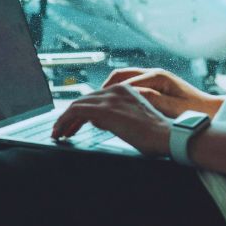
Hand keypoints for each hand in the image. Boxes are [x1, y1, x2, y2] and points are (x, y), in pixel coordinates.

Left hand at [52, 84, 172, 156]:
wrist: (167, 136)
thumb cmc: (156, 135)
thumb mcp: (132, 121)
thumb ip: (114, 118)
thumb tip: (97, 121)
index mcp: (125, 90)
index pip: (95, 98)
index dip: (81, 112)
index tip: (74, 125)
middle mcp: (116, 90)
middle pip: (84, 100)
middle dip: (70, 117)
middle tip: (62, 131)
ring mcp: (110, 98)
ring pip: (77, 104)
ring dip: (64, 120)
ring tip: (58, 133)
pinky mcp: (105, 109)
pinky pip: (76, 111)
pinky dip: (64, 121)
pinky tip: (60, 132)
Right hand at [101, 68, 221, 118]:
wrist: (212, 113)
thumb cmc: (196, 112)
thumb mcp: (172, 107)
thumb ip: (151, 99)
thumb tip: (130, 92)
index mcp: (156, 77)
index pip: (122, 81)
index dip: (105, 94)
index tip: (94, 106)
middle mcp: (153, 74)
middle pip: (118, 77)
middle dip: (101, 91)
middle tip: (88, 106)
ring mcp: (154, 79)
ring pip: (122, 81)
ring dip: (108, 92)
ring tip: (96, 107)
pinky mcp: (155, 87)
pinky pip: (130, 87)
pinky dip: (118, 95)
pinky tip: (114, 108)